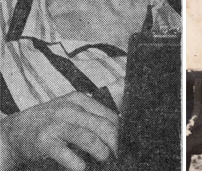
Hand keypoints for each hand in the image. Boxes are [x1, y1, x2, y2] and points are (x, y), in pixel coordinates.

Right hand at [0, 92, 117, 170]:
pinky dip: (78, 164)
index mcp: (79, 99)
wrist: (13, 133)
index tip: (126, 146)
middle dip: (115, 145)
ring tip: (104, 160)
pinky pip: (67, 154)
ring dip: (101, 153)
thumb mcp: (71, 113)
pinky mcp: (44, 141)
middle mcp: (68, 109)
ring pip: (90, 139)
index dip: (121, 134)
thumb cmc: (50, 124)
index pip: (111, 116)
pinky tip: (81, 167)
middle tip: (117, 157)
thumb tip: (120, 135)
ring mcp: (55, 124)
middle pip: (105, 127)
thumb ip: (92, 119)